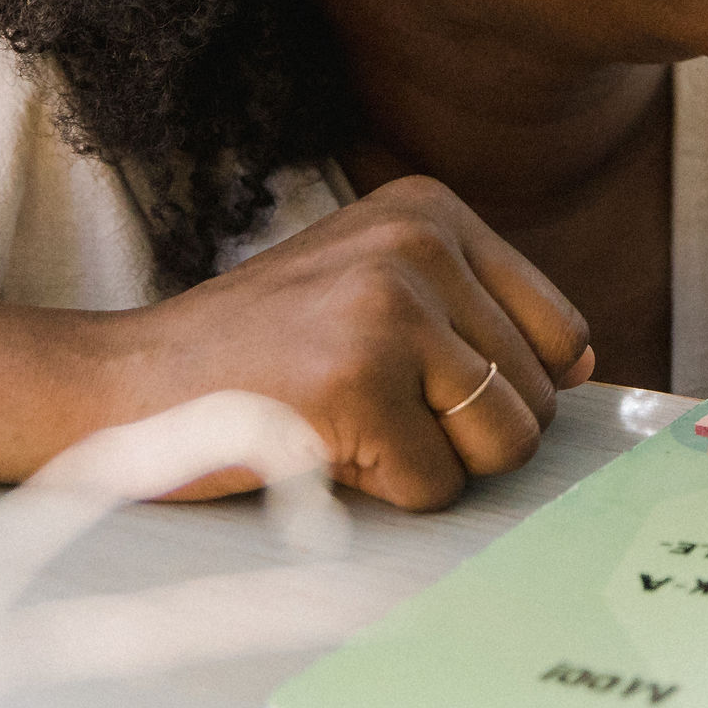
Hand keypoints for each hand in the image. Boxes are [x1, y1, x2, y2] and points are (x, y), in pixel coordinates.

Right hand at [103, 174, 594, 509]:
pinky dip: (385, 497)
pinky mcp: (358, 384)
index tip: (431, 393)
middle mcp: (419, 244)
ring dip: (432, 465)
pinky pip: (437, 489)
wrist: (123, 386)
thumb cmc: (254, 354)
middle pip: (537, 395)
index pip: (563, 331)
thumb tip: (584, 365)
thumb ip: (473, 313)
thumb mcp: (370, 288)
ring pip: (503, 444)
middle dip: (464, 433)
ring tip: (350, 424)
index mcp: (431, 210)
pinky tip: (320, 450)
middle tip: (366, 408)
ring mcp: (390, 310)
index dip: (510, 388)